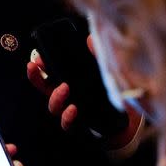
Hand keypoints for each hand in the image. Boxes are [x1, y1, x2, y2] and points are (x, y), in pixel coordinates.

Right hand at [28, 42, 142, 148]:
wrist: (129, 122)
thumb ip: (98, 57)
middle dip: (36, 78)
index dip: (39, 67)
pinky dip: (67, 117)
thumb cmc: (113, 96)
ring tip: (64, 88)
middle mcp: (69, 98)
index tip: (36, 59)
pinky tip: (73, 109)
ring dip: (55, 97)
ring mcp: (73, 113)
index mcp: (72, 83)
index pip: (50, 74)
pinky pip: (68, 125)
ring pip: (54, 107)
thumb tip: (91, 39)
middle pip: (45, 89)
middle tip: (36, 67)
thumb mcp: (106, 73)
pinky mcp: (81, 127)